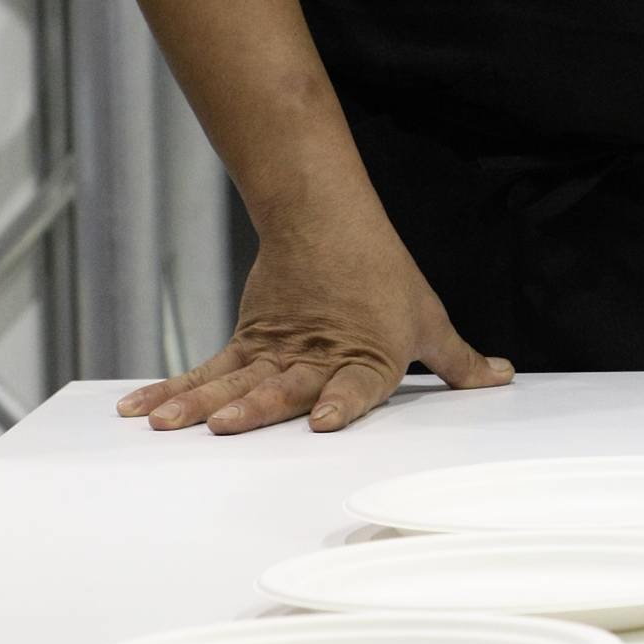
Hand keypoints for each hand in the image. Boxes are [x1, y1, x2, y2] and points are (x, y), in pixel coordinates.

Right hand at [116, 216, 512, 433]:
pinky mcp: (248, 342)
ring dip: (198, 404)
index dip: (344, 403)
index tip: (328, 421)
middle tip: (224, 426)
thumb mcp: (427, 318)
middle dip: (256, 408)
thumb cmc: (381, 274)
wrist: (327, 217)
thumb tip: (501, 380)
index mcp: (368, 357)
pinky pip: (208, 371)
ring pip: (235, 381)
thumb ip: (459, 361)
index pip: (357, 384)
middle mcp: (318, 358)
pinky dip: (172, 390)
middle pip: (284, 386)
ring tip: (167, 426)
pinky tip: (142, 412)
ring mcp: (276, 352)